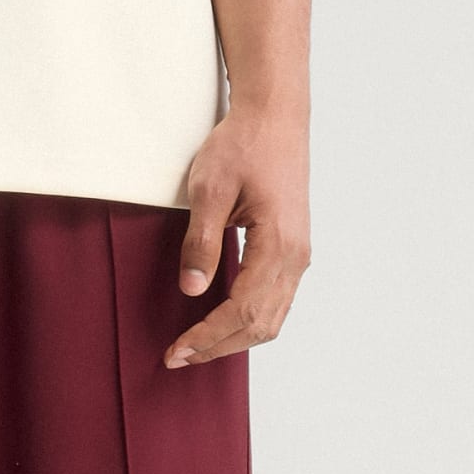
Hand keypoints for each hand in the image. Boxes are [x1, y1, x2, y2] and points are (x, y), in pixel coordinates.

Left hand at [163, 100, 311, 368]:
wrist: (275, 115)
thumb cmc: (243, 144)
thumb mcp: (211, 186)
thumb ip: (202, 240)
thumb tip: (192, 290)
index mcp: (278, 245)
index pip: (242, 311)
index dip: (208, 337)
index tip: (176, 352)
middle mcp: (295, 257)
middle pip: (260, 325)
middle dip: (218, 346)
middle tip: (178, 357)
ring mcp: (298, 254)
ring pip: (271, 318)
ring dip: (234, 338)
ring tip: (197, 346)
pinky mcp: (292, 248)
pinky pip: (275, 300)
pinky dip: (249, 320)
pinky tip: (223, 319)